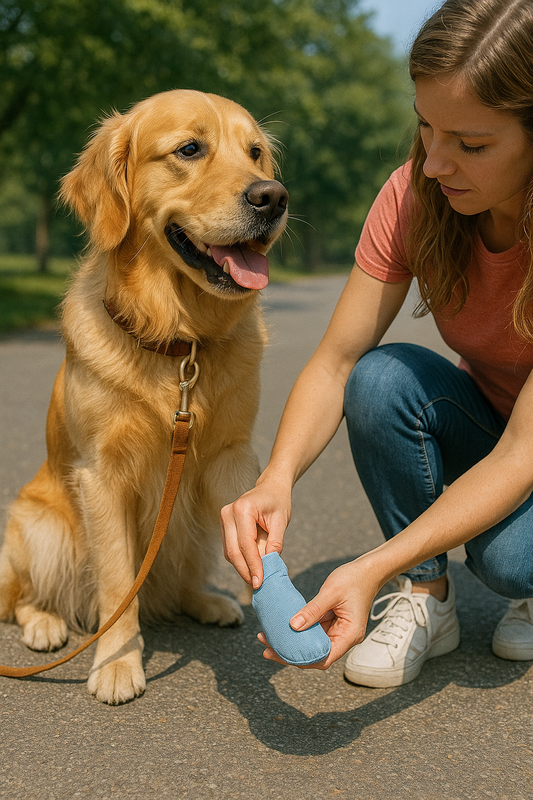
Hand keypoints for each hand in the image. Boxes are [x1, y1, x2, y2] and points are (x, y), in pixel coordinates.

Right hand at [220, 476, 291, 587]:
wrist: (271, 487)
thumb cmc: (278, 501)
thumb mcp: (281, 521)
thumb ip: (275, 542)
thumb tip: (269, 565)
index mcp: (243, 509)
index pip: (246, 544)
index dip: (253, 565)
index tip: (260, 582)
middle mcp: (228, 513)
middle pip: (233, 551)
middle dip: (245, 571)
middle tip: (257, 586)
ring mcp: (223, 519)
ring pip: (229, 552)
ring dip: (242, 568)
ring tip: (256, 579)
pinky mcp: (224, 526)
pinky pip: (230, 549)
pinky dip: (240, 561)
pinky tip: (251, 568)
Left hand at [256, 557, 381, 667]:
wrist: (368, 569)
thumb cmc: (354, 579)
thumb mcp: (331, 592)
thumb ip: (312, 610)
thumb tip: (293, 626)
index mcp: (349, 635)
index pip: (324, 658)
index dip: (301, 660)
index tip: (279, 654)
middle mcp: (344, 638)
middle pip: (316, 654)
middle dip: (291, 654)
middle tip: (266, 649)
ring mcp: (338, 631)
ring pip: (312, 644)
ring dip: (293, 642)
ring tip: (268, 638)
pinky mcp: (332, 623)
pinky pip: (313, 631)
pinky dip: (299, 630)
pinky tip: (282, 627)